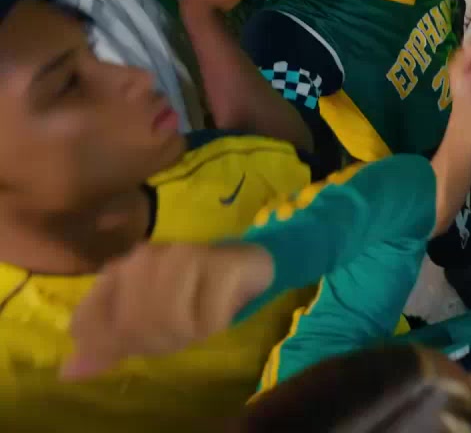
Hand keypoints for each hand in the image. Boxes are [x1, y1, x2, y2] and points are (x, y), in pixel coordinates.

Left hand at [62, 243, 272, 380]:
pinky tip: (220, 310)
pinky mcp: (222, 264)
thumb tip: (68, 372)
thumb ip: (108, 345)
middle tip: (180, 332)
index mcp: (120, 269)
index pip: (90, 322)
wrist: (245, 267)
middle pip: (135, 326)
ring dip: (189, 333)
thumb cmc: (189, 296)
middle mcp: (147, 257)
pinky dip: (214, 324)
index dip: (114, 343)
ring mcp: (185, 255)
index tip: (141, 340)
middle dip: (159, 341)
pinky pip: (208, 318)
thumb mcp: (144, 325)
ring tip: (199, 322)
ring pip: (171, 321)